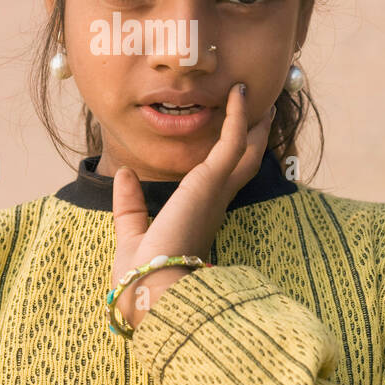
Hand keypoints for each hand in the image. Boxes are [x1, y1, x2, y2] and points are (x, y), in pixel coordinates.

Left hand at [110, 82, 276, 330]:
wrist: (150, 290)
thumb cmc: (142, 276)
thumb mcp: (131, 234)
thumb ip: (130, 206)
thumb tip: (125, 173)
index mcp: (199, 219)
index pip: (221, 184)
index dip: (229, 162)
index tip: (232, 144)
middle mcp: (214, 204)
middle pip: (243, 164)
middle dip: (251, 139)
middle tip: (260, 113)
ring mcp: (216, 192)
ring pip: (245, 150)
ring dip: (250, 122)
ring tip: (251, 95)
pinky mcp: (212, 181)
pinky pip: (231, 141)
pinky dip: (236, 116)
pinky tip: (237, 94)